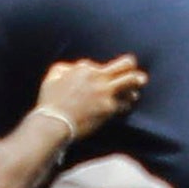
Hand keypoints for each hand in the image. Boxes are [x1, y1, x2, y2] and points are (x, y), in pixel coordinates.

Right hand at [30, 52, 145, 130]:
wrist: (54, 123)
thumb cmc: (50, 102)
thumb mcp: (52, 77)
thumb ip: (65, 68)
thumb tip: (73, 68)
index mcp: (85, 68)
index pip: (103, 64)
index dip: (103, 72)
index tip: (103, 78)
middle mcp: (98, 76)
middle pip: (126, 64)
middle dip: (131, 66)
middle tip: (135, 73)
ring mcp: (105, 91)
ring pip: (132, 80)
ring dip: (136, 83)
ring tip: (138, 86)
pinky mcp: (109, 107)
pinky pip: (125, 103)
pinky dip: (126, 103)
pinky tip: (127, 104)